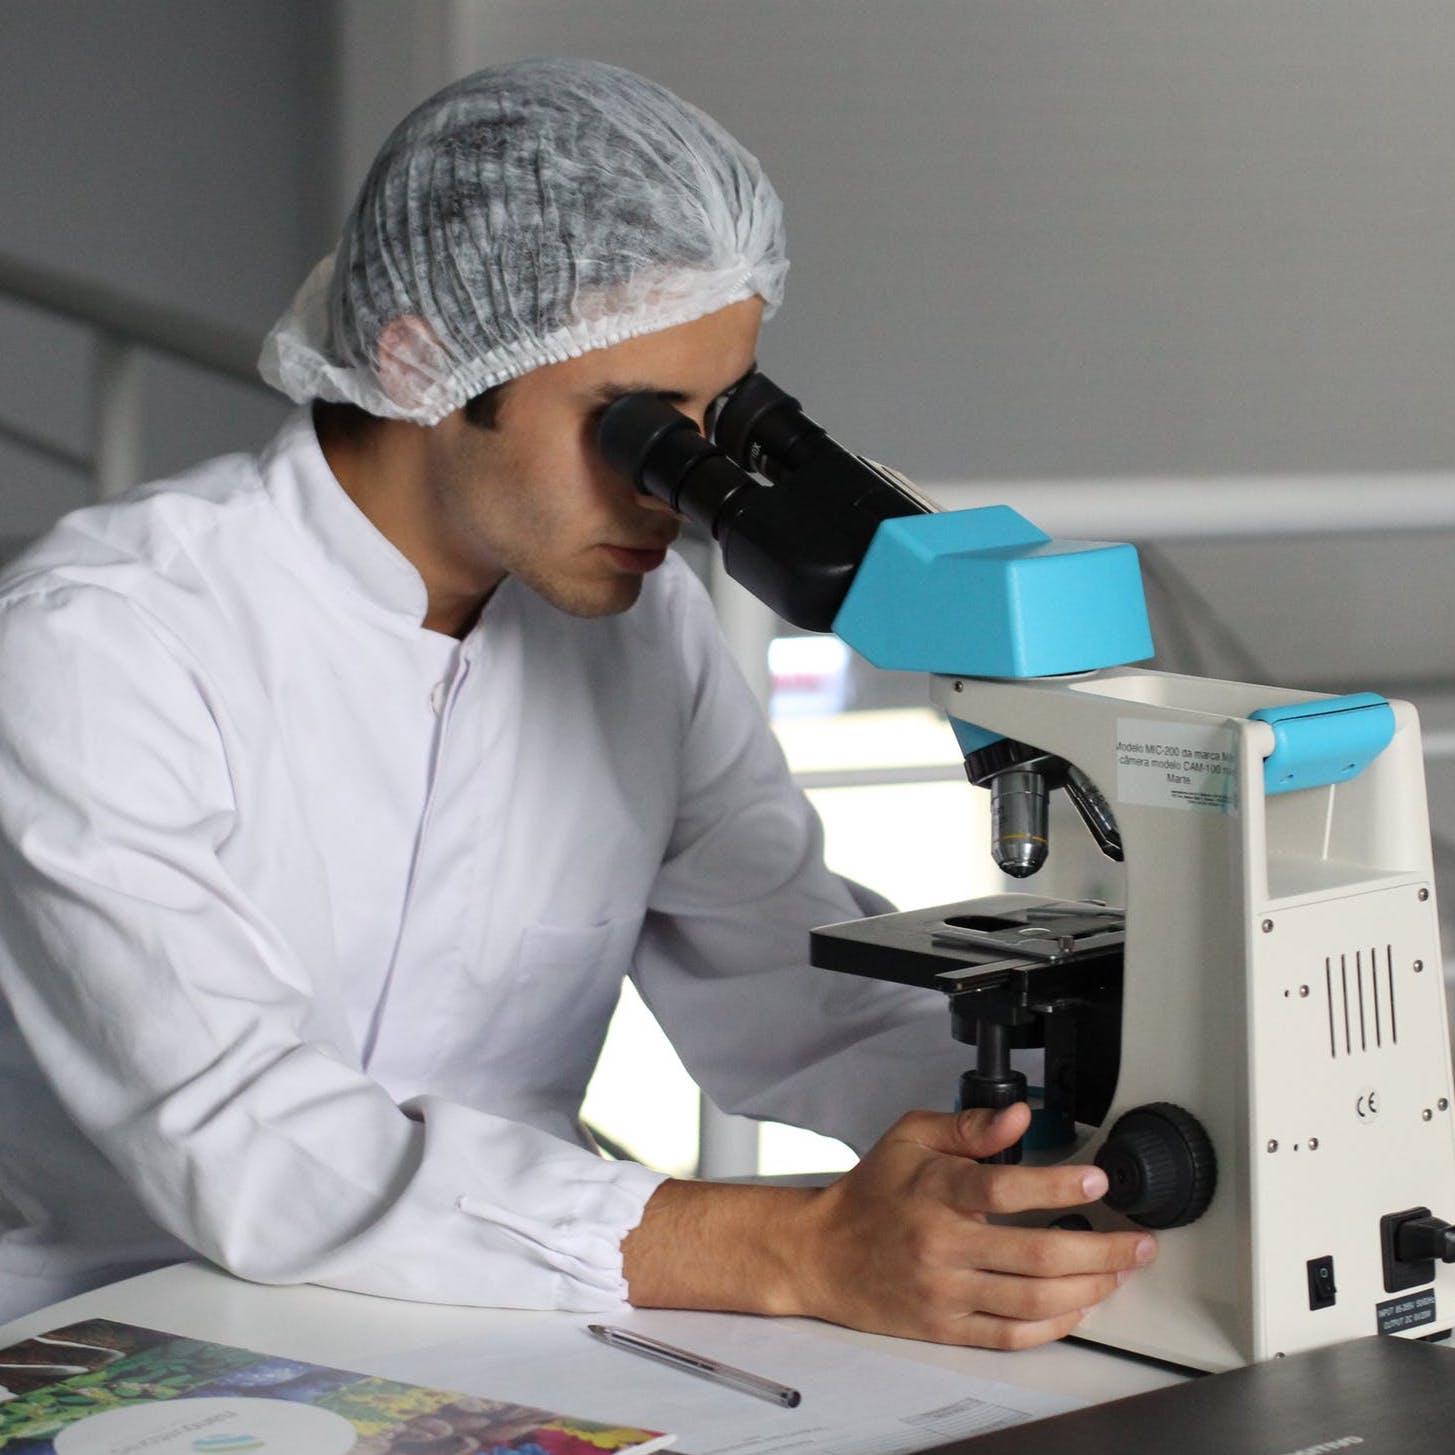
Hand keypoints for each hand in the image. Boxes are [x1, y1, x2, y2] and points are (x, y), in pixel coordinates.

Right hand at [622, 1102, 1154, 1349]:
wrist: (820, 1253)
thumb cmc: (871, 1192)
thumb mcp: (911, 1137)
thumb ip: (969, 1126)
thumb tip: (1019, 1118)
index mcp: (934, 1190)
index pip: (1003, 1188)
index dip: (1056, 1183)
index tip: (1097, 1178)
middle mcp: (942, 1243)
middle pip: (1035, 1253)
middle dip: (1101, 1249)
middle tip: (1139, 1242)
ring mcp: (945, 1291)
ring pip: (1032, 1300)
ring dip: (1088, 1288)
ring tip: (1119, 1273)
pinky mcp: (944, 1327)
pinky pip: (1010, 1335)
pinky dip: (1053, 1325)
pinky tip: (1079, 1307)